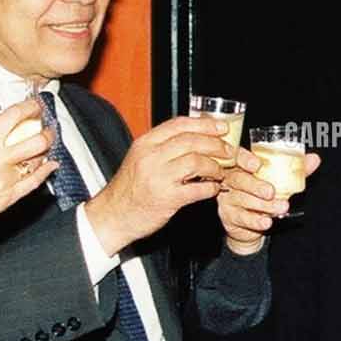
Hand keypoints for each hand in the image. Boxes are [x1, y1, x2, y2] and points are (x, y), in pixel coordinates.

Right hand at [0, 99, 57, 272]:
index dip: (30, 107)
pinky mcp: (12, 197)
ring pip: (39, 160)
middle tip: (47, 128)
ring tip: (45, 145)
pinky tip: (50, 164)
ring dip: (46, 150)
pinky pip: (36, 181)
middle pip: (37, 139)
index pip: (14, 117)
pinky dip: (46, 170)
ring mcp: (8, 180)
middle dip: (47, 131)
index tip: (35, 105)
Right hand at [88, 115, 229, 257]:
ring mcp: (158, 177)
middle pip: (191, 141)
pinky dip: (210, 188)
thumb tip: (194, 136)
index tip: (221, 127)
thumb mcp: (140, 158)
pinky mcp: (166, 199)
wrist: (112, 215)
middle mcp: (150, 157)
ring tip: (220, 172)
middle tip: (228, 151)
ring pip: (196, 162)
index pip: (179, 124)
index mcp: (145, 143)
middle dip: (215, 144)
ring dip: (214, 166)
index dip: (204, 124)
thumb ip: (162, 146)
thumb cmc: (129, 188)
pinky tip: (213, 189)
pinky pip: (197, 189)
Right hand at [218, 146, 320, 254]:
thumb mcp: (280, 181)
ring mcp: (227, 199)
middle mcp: (231, 180)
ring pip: (242, 200)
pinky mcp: (228, 216)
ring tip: (281, 208)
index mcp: (241, 166)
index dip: (245, 159)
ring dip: (263, 205)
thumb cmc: (265, 195)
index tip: (257, 164)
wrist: (253, 224)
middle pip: (238, 179)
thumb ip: (295, 171)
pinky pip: (241, 218)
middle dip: (256, 186)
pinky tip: (266, 222)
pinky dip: (255, 221)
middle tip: (272, 192)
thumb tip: (314, 159)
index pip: (237, 157)